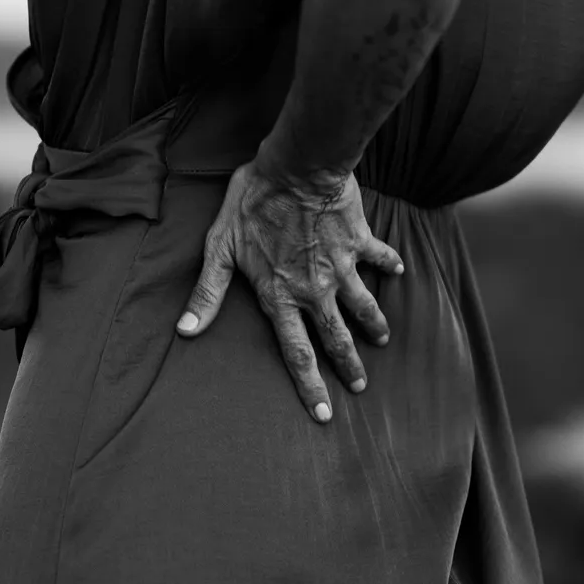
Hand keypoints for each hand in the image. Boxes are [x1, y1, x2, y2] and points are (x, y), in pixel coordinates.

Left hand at [174, 157, 403, 421]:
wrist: (298, 169)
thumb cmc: (253, 204)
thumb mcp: (219, 247)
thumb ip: (207, 292)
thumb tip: (184, 330)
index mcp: (280, 296)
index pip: (296, 353)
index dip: (309, 387)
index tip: (324, 414)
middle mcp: (315, 290)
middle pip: (336, 339)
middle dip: (349, 367)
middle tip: (361, 387)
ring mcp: (341, 267)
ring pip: (363, 306)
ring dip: (373, 325)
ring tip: (382, 340)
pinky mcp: (359, 241)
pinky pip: (378, 257)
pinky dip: (389, 264)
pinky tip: (398, 270)